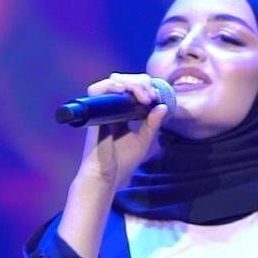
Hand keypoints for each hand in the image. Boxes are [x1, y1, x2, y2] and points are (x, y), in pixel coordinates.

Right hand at [73, 73, 170, 193]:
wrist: (106, 177)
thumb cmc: (122, 163)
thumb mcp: (143, 140)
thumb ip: (152, 124)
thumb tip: (163, 106)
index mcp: (121, 113)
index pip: (132, 88)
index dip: (145, 86)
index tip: (156, 97)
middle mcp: (111, 109)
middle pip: (124, 80)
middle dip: (141, 83)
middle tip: (151, 96)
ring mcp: (102, 110)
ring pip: (113, 81)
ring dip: (131, 83)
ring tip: (143, 96)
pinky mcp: (94, 114)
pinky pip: (97, 91)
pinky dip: (110, 86)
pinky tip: (123, 90)